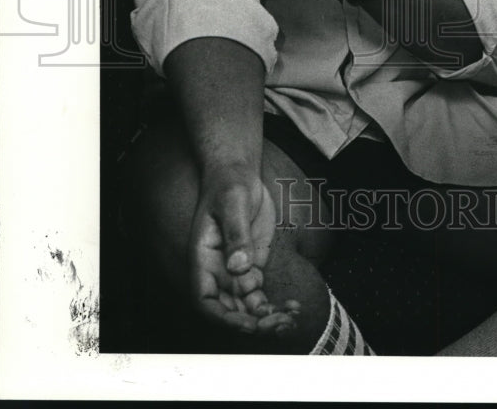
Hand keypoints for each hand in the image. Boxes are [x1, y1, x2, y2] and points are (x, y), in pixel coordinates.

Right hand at [190, 161, 298, 335]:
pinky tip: (293, 308)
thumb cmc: (228, 184)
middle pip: (229, 309)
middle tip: (277, 323)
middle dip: (252, 322)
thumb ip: (235, 233)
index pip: (205, 300)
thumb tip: (238, 267)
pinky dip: (275, 306)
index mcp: (203, 258)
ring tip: (289, 320)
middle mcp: (217, 270)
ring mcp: (236, 271)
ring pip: (247, 306)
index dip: (223, 318)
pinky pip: (261, 295)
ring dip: (266, 319)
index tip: (248, 324)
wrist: (240, 173)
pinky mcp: (253, 266)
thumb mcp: (232, 202)